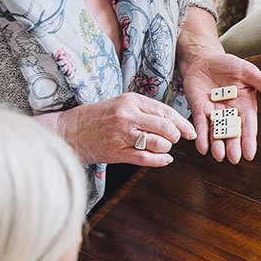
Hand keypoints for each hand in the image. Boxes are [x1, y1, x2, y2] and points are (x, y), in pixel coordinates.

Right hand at [45, 93, 195, 166]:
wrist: (69, 131)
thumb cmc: (97, 117)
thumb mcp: (121, 104)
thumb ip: (145, 110)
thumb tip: (173, 121)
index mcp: (131, 100)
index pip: (165, 111)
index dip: (182, 123)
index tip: (191, 131)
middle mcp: (128, 116)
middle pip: (165, 127)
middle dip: (176, 136)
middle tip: (176, 140)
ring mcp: (122, 134)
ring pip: (158, 143)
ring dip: (166, 148)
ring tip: (163, 147)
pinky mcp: (117, 152)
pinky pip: (146, 159)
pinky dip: (160, 160)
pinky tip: (164, 159)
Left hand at [181, 51, 260, 162]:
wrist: (205, 59)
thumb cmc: (228, 65)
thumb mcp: (248, 72)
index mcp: (245, 106)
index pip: (248, 126)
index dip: (249, 140)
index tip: (250, 154)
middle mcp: (230, 113)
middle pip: (232, 133)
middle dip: (233, 146)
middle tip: (234, 159)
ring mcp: (214, 113)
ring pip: (216, 133)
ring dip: (217, 145)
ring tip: (218, 155)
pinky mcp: (199, 110)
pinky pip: (201, 125)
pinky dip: (201, 136)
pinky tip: (202, 147)